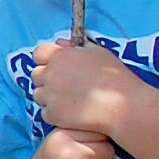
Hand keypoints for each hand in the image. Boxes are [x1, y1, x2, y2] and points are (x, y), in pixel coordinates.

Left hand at [30, 38, 146, 138]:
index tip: (56, 66)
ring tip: (71, 100)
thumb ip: (74, 46)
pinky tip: (72, 112)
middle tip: (65, 85)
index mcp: (60, 56)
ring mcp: (50, 95)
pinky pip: (45, 113)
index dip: (46, 60)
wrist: (121, 106)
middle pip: (36, 75)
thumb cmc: (114, 77)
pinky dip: (55, 113)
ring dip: (49, 97)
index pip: (38, 54)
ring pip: (39, 95)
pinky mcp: (53, 114)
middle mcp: (51, 74)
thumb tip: (59, 43)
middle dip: (47, 79)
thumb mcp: (98, 52)